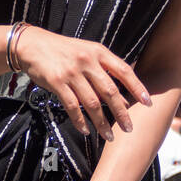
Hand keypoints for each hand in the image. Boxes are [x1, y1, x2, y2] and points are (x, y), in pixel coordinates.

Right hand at [13, 25, 151, 141]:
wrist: (33, 45)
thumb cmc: (63, 50)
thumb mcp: (87, 52)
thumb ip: (104, 71)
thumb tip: (123, 98)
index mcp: (98, 52)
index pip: (124, 70)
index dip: (137, 87)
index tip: (148, 103)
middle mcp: (87, 61)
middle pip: (110, 91)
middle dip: (121, 113)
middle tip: (129, 128)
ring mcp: (72, 72)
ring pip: (92, 103)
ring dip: (102, 123)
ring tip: (109, 136)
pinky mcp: (57, 82)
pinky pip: (72, 106)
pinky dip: (80, 121)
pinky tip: (85, 131)